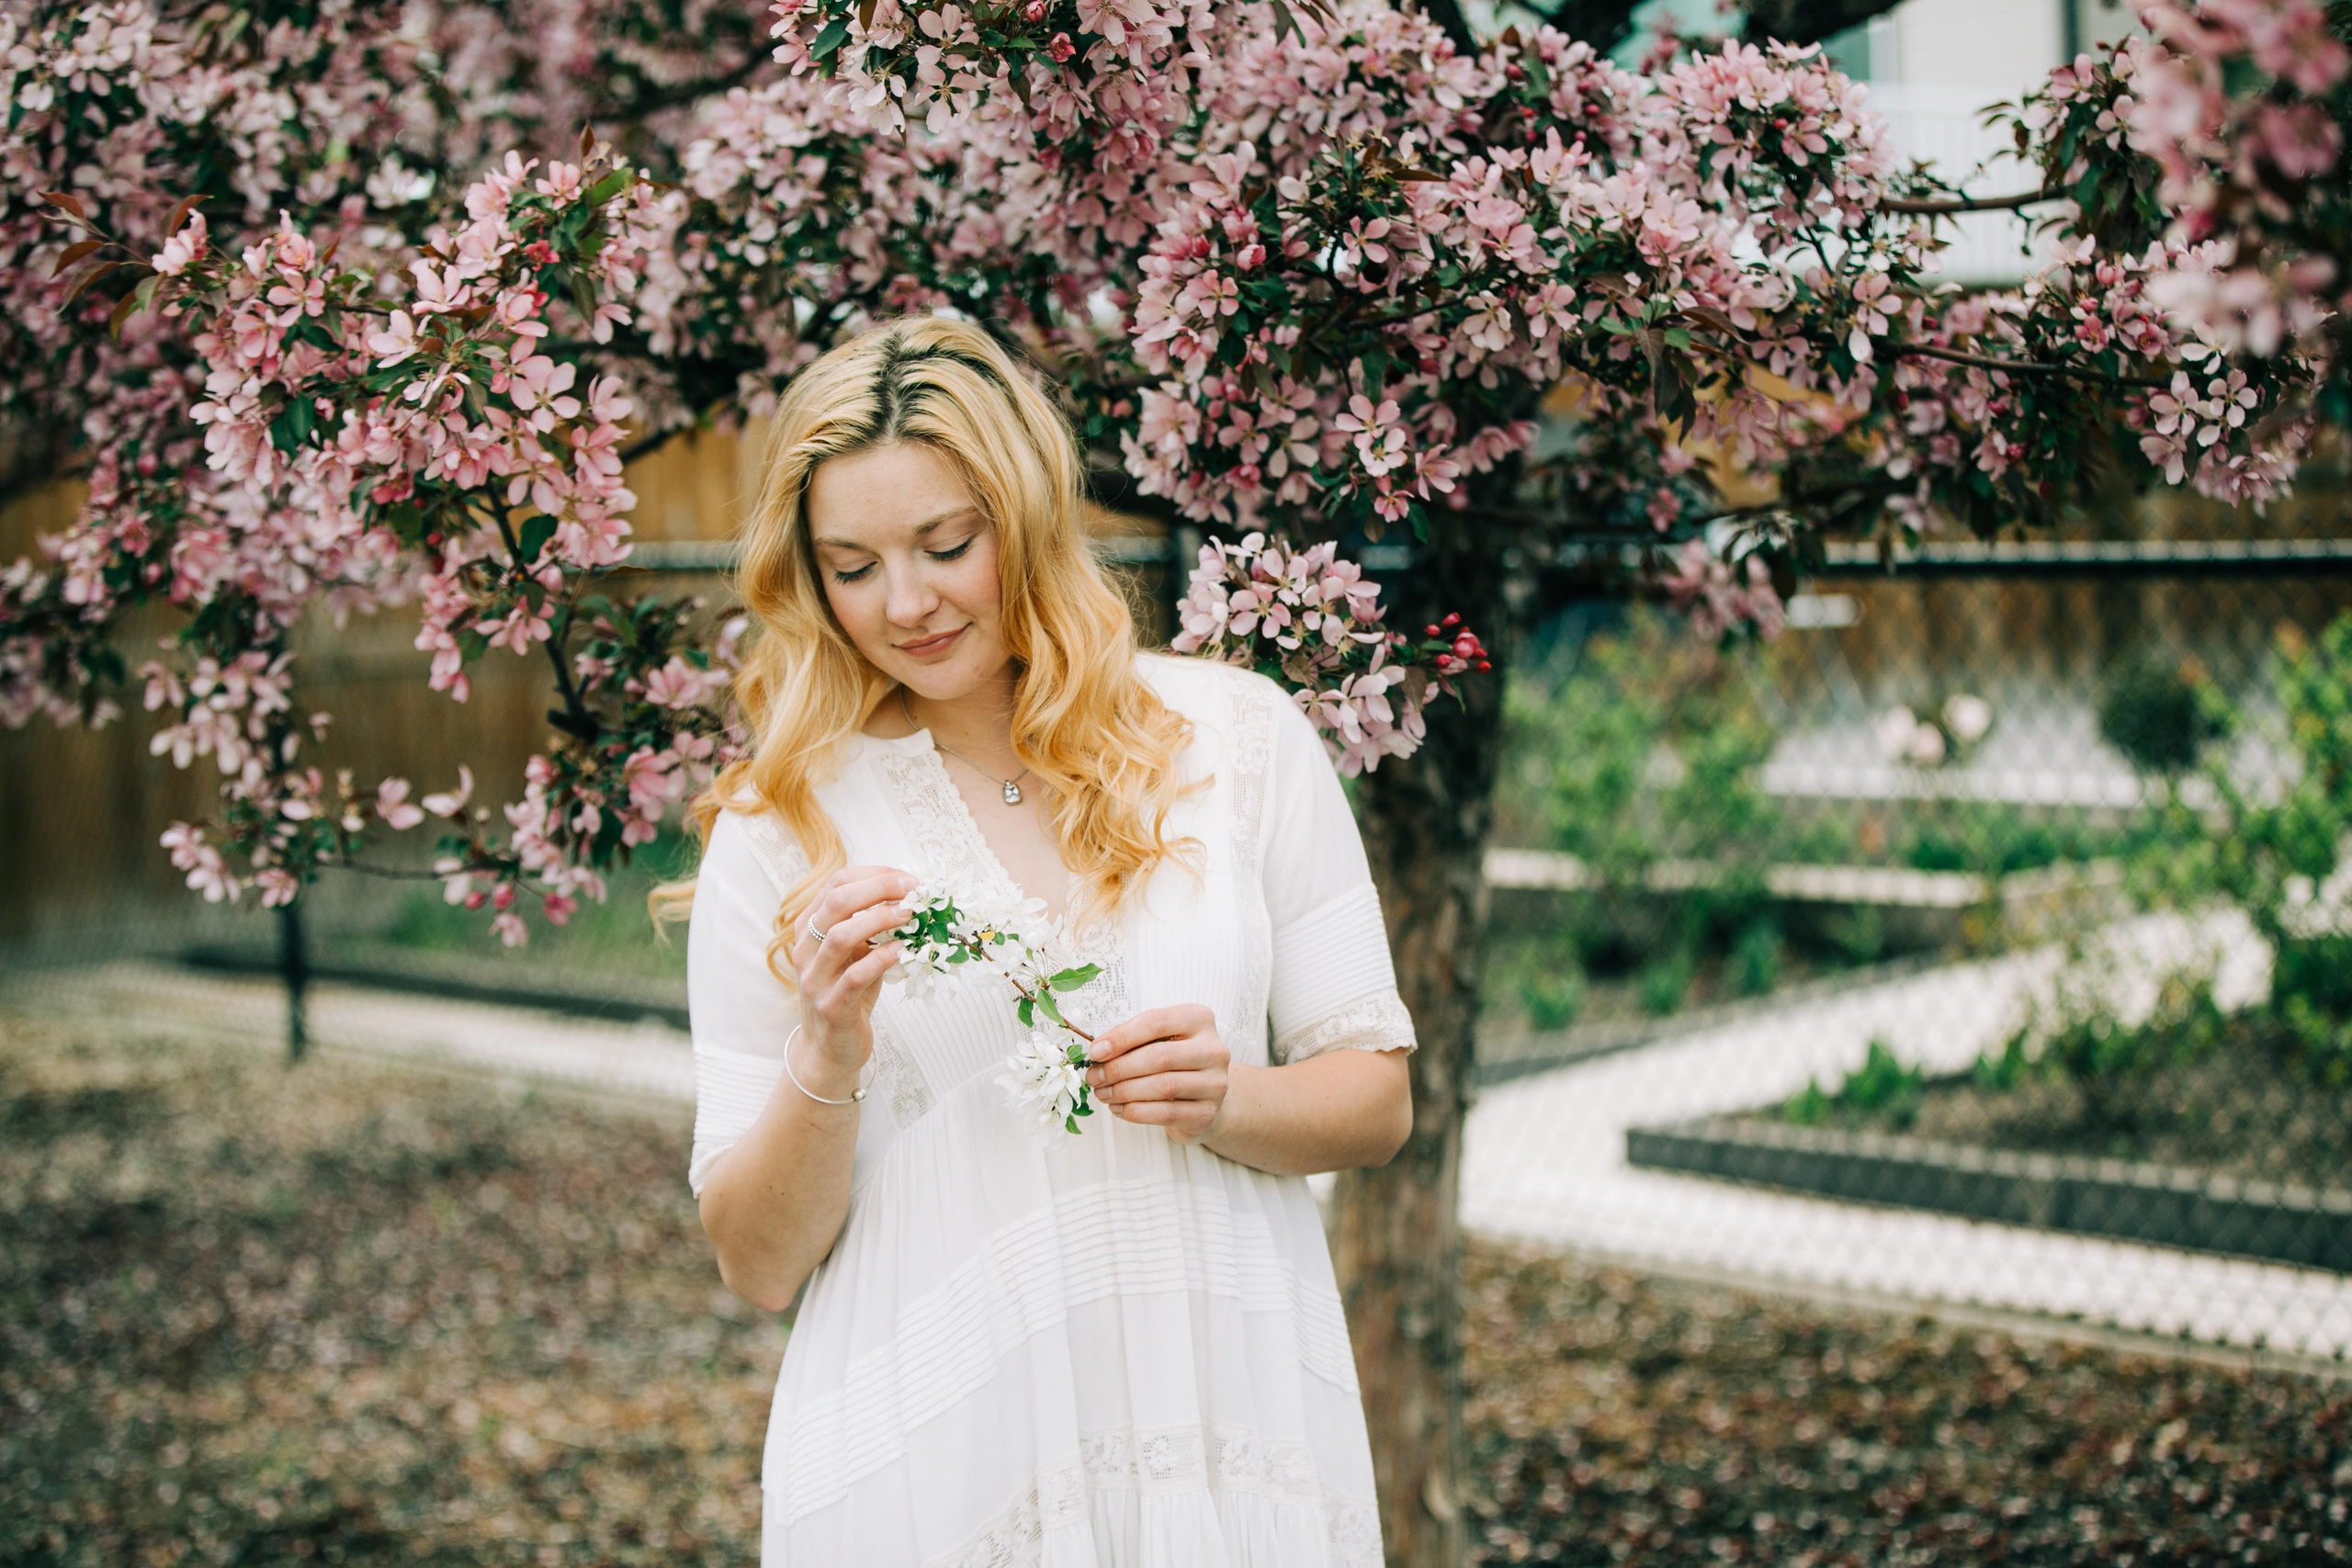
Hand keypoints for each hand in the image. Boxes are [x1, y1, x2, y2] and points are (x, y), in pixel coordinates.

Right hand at [790, 865, 917, 1079]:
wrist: (830, 1049)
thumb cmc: (848, 994)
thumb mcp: (856, 954)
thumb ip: (872, 927)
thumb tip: (910, 897)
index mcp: (808, 928)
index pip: (837, 884)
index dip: (874, 875)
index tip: (907, 878)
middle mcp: (805, 949)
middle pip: (837, 901)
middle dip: (879, 888)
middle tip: (913, 889)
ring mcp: (814, 979)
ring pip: (840, 936)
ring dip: (880, 919)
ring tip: (910, 915)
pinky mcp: (831, 1006)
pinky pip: (855, 976)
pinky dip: (882, 958)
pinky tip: (903, 951)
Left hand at [1084, 1004, 1230, 1142]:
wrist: (1205, 1097)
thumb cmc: (1175, 1063)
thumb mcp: (1159, 1040)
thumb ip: (1133, 1040)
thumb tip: (1099, 1051)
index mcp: (1199, 1020)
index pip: (1156, 1022)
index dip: (1122, 1037)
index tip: (1095, 1052)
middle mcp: (1213, 1049)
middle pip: (1159, 1056)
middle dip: (1119, 1068)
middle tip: (1094, 1077)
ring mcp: (1215, 1083)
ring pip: (1163, 1086)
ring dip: (1124, 1091)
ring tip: (1103, 1093)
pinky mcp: (1207, 1113)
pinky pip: (1165, 1113)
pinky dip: (1135, 1112)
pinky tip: (1119, 1108)